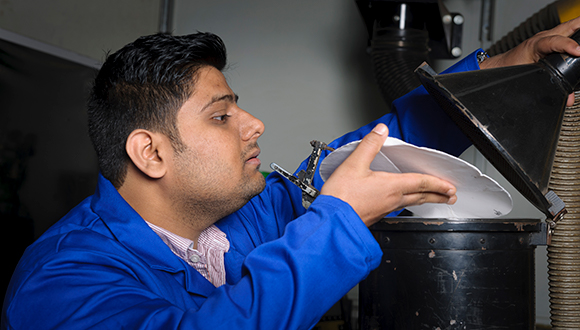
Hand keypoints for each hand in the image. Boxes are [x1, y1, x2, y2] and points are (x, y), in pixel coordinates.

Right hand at [320, 124, 456, 226]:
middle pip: (421, 196)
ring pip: (411, 203)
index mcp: (391, 186)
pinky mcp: (375, 216)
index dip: (438, 183)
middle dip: (438, 195)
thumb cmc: (341, 197)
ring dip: (425, 200)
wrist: (331, 222)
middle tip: (450, 196)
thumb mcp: (354, 164)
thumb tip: (381, 131)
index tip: (450, 186)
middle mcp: (391, 200)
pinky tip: (401, 203)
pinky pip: (397, 208)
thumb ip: (369, 145)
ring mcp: (384, 210)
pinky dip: (407, 203)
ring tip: (433, 199)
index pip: (421, 183)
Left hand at [481, 16, 579, 105]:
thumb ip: (546, 87)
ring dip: (579, 28)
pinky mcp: (549, 38)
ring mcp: (546, 36)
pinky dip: (576, 32)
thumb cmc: (511, 69)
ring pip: (566, 27)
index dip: (567, 45)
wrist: (500, 66)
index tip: (578, 51)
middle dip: (579, 28)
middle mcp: (541, 38)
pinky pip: (566, 32)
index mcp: (534, 46)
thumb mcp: (527, 78)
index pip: (553, 42)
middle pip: (565, 28)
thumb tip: (568, 98)